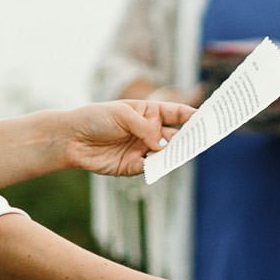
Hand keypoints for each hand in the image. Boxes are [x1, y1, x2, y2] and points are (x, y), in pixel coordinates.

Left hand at [64, 99, 193, 175]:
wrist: (71, 139)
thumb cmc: (96, 118)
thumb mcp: (122, 115)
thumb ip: (145, 128)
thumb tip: (161, 145)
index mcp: (149, 112)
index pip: (176, 113)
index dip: (192, 115)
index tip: (208, 118)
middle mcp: (149, 131)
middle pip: (176, 135)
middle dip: (190, 137)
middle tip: (203, 139)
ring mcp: (142, 149)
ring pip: (166, 153)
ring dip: (175, 153)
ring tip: (185, 152)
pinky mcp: (132, 166)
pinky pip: (151, 167)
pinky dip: (158, 166)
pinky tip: (161, 163)